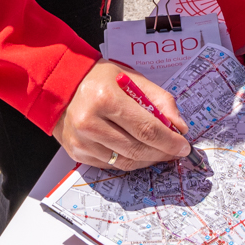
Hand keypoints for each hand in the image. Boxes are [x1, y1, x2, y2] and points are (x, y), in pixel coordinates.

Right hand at [53, 59, 190, 170]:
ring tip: (159, 152)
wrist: (61, 83)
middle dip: (162, 153)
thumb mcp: (131, 78)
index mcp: (106, 98)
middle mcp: (90, 122)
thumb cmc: (99, 78)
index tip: (184, 146)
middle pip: (137, 149)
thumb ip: (158, 99)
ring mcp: (82, 141)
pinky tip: (138, 152)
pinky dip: (129, 161)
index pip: (146, 129)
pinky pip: (111, 165)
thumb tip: (180, 127)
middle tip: (175, 151)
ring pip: (125, 163)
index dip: (169, 141)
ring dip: (148, 160)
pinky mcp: (77, 153)